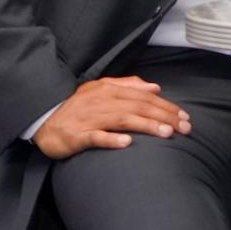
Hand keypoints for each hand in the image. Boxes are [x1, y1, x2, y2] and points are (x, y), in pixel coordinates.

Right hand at [33, 76, 190, 158]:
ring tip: (166, 133)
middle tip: (185, 128)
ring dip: (146, 126)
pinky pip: (96, 137)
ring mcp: (90, 119)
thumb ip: (128, 85)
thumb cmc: (78, 108)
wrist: (45, 120)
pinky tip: (127, 143)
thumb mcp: (101, 89)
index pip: (144, 97)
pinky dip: (112, 140)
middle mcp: (102, 102)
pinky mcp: (78, 136)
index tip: (185, 117)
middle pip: (138, 107)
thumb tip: (155, 87)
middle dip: (164, 117)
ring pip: (122, 120)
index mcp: (110, 90)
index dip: (166, 107)